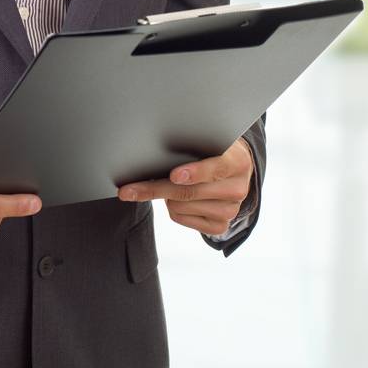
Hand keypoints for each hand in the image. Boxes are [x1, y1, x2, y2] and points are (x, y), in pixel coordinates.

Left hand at [116, 137, 253, 234]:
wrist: (233, 170)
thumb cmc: (213, 150)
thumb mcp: (209, 141)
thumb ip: (191, 145)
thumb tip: (154, 152)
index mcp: (238, 162)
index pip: (215, 167)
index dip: (194, 172)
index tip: (174, 175)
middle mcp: (238, 189)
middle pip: (189, 192)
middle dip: (155, 188)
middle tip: (128, 190)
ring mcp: (230, 210)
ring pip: (180, 206)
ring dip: (166, 196)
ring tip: (172, 183)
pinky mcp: (220, 226)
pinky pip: (180, 218)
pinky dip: (171, 208)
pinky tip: (177, 197)